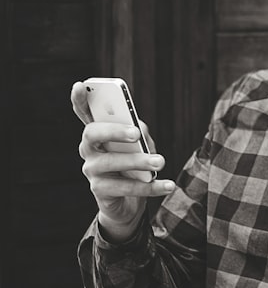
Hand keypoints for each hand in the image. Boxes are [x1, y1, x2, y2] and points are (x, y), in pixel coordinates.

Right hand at [72, 81, 175, 241]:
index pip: (84, 114)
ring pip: (111, 162)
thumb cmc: (134, 166)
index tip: (79, 85)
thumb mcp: (139, 146)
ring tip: (160, 162)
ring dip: (138, 161)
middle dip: (114, 131)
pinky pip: (126, 187)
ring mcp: (92, 170)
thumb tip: (138, 127)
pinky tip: (168, 185)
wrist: (129, 202)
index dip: (79, 100)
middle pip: (92, 134)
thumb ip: (139, 132)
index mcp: (98, 133)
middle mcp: (89, 149)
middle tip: (136, 134)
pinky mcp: (100, 191)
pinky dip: (151, 187)